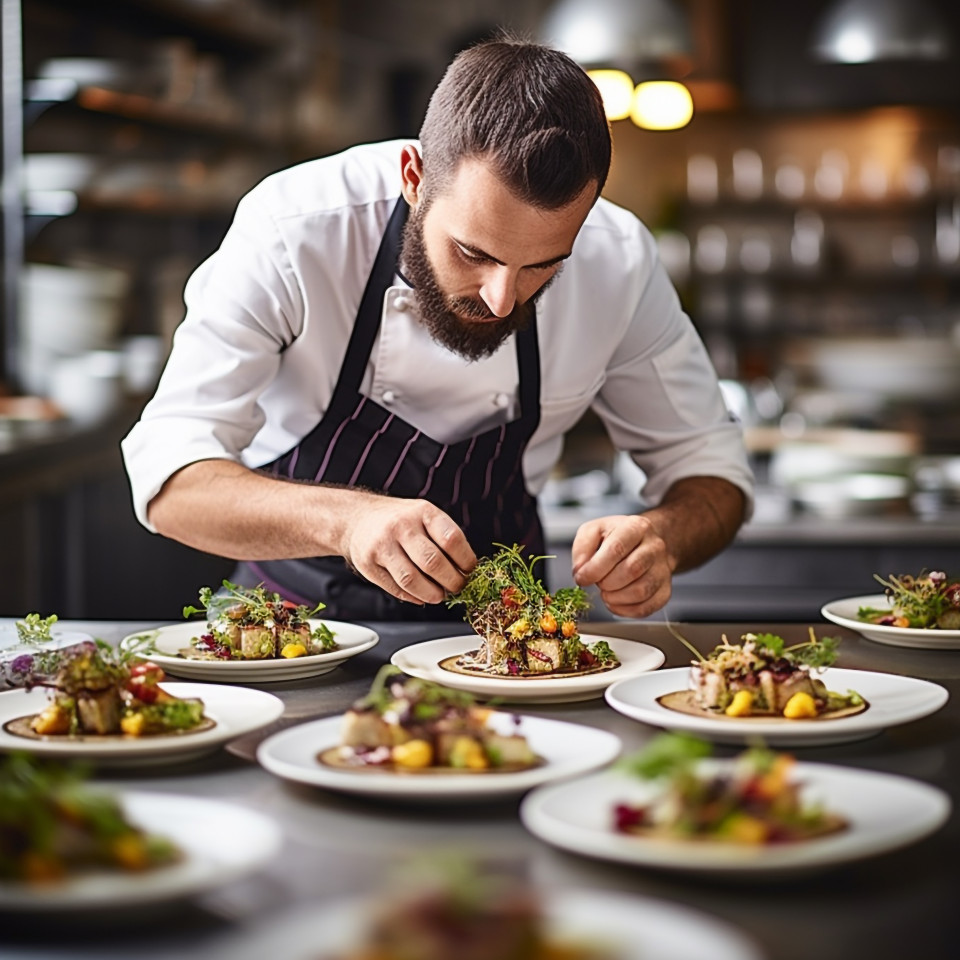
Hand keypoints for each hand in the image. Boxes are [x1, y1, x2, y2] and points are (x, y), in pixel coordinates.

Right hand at [339, 493, 475, 604]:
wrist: (359, 518)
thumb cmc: (400, 520)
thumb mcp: (425, 515)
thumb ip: (445, 538)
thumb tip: (466, 571)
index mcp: (422, 512)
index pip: (451, 539)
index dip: (466, 560)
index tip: (470, 570)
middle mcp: (401, 526)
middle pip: (433, 563)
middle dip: (452, 582)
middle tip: (457, 587)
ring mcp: (382, 545)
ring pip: (412, 580)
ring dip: (432, 594)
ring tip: (439, 595)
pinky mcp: (368, 564)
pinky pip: (396, 589)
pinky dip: (413, 597)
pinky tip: (420, 594)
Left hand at [571, 514, 673, 617]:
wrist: (645, 542)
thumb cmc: (616, 537)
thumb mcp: (594, 530)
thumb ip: (582, 548)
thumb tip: (580, 571)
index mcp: (636, 527)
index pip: (616, 549)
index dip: (595, 568)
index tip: (581, 578)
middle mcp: (654, 547)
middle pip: (631, 570)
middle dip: (606, 582)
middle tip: (598, 582)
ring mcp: (663, 569)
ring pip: (641, 591)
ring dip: (615, 598)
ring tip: (606, 592)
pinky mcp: (665, 589)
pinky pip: (647, 607)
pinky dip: (626, 610)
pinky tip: (616, 602)